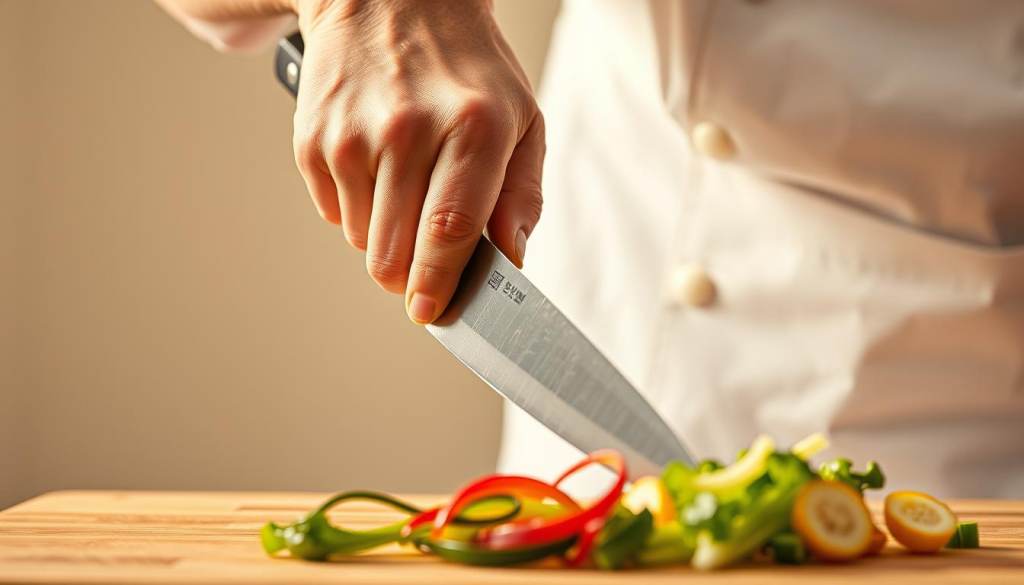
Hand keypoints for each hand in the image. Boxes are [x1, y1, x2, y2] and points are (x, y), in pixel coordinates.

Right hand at [291, 0, 543, 322]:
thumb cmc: (465, 68)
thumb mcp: (520, 117)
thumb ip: (523, 193)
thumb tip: (509, 258)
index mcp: (474, 125)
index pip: (451, 227)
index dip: (440, 282)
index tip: (433, 313)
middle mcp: (408, 129)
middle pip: (397, 250)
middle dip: (412, 276)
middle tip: (426, 264)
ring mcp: (352, 135)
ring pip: (363, 241)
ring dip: (386, 237)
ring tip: (405, 184)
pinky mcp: (313, 140)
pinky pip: (333, 215)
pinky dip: (357, 210)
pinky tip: (376, 167)